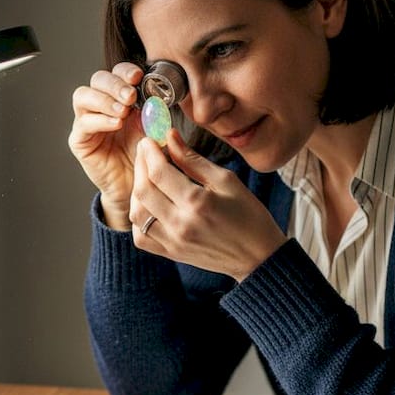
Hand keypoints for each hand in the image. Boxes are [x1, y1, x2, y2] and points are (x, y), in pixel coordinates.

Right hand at [68, 62, 145, 229]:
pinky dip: (100, 120)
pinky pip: (83, 123)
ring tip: (123, 112)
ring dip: (104, 100)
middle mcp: (101, 106)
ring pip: (83, 96)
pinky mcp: (80, 140)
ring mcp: (87, 121)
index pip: (117, 74)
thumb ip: (154, 114)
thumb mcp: (154, 132)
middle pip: (97, 80)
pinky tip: (116, 124)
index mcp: (120, 98)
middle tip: (130, 96)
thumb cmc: (144, 158)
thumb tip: (156, 97)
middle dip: (114, 84)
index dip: (125, 71)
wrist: (135, 187)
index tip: (139, 77)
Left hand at [130, 130, 286, 281]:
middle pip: (143, 191)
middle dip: (140, 166)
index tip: (149, 140)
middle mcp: (181, 224)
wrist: (258, 257)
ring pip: (137, 213)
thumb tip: (170, 137)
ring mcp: (173, 242)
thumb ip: (194, 160)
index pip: (159, 173)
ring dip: (137, 191)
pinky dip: (139, 218)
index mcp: (198, 203)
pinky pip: (141, 236)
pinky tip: (148, 204)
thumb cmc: (248, 216)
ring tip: (146, 176)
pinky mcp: (171, 254)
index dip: (149, 152)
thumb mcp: (226, 181)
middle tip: (145, 152)